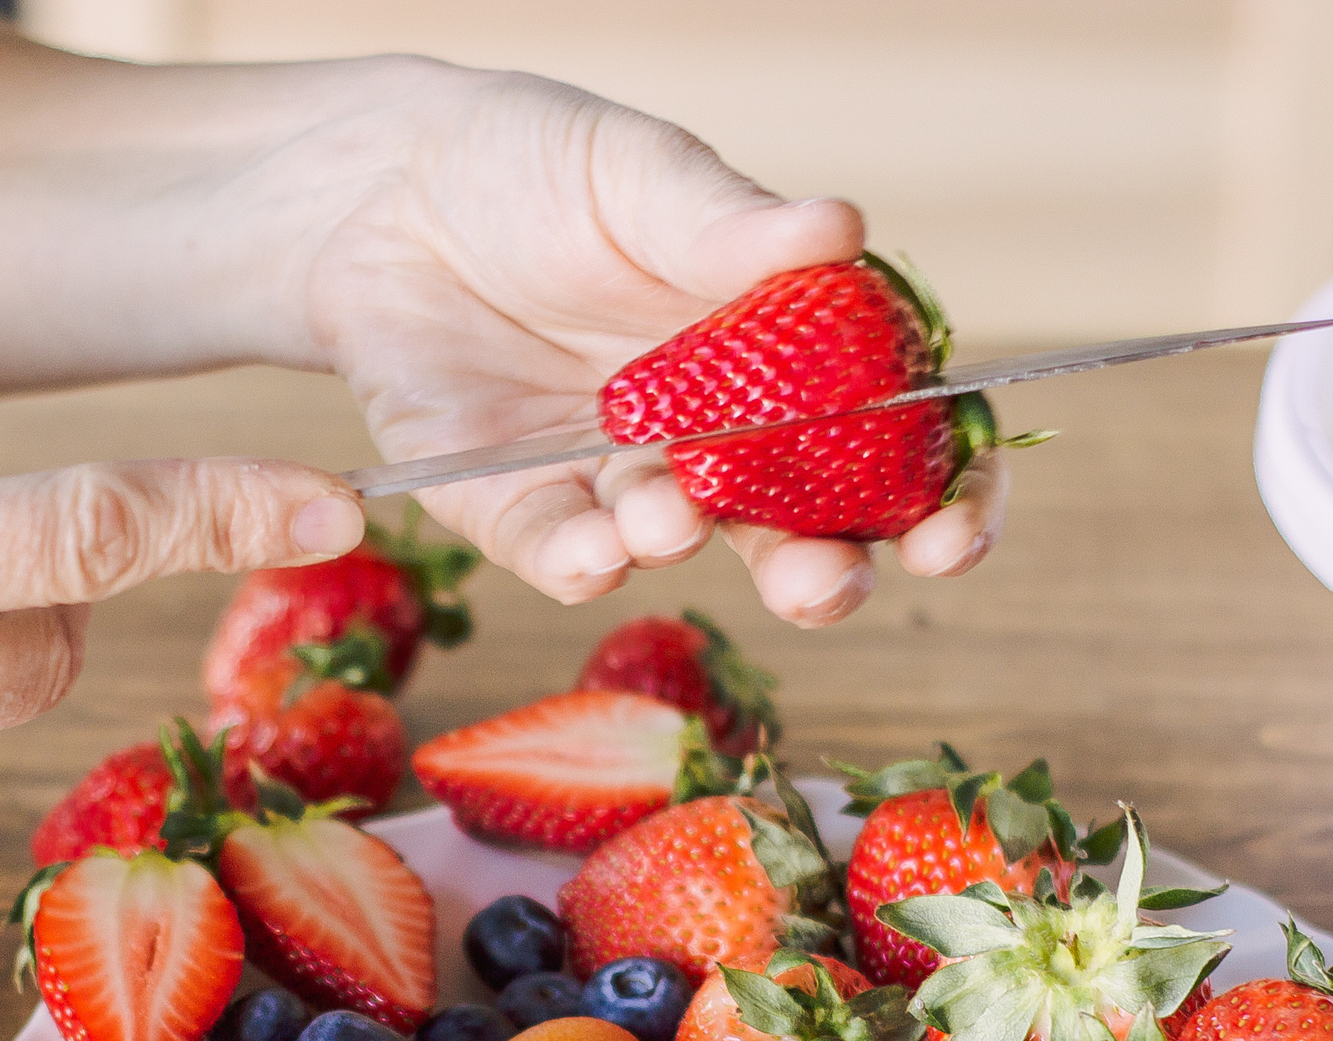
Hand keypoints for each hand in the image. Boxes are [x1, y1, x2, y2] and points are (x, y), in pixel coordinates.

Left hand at [291, 65, 1004, 624]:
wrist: (382, 185)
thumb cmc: (534, 164)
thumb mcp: (638, 174)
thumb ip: (728, 225)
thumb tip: (840, 230)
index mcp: (776, 357)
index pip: (887, 443)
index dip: (935, 496)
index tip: (950, 531)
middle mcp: (707, 436)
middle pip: (795, 531)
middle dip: (823, 573)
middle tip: (825, 585)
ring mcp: (610, 476)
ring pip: (672, 546)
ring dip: (681, 545)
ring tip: (665, 515)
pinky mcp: (509, 502)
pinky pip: (552, 550)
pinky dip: (577, 561)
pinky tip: (596, 552)